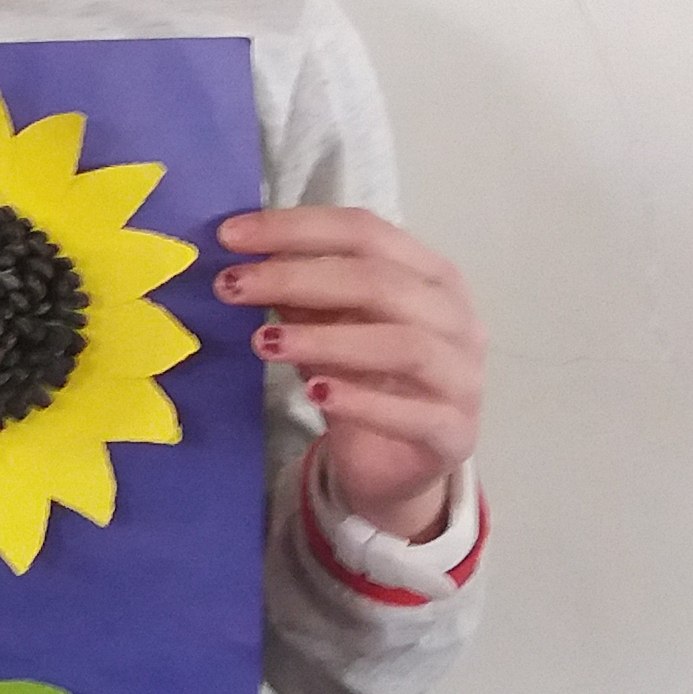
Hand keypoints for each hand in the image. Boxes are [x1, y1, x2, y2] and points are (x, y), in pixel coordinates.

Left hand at [215, 207, 483, 539]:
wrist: (396, 464)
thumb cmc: (364, 379)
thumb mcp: (327, 327)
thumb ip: (301, 293)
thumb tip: (245, 258)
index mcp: (429, 275)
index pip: (364, 231)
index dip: (295, 228)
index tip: (229, 235)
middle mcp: (456, 317)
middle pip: (380, 281)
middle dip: (297, 278)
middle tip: (232, 286)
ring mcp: (463, 375)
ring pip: (403, 343)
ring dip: (327, 339)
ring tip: (265, 342)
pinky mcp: (453, 432)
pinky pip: (413, 414)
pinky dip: (361, 400)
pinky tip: (315, 392)